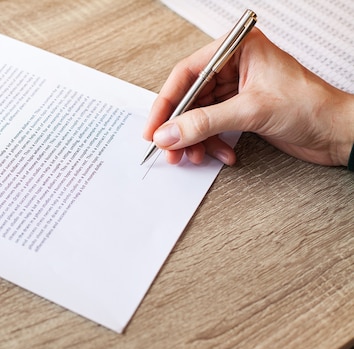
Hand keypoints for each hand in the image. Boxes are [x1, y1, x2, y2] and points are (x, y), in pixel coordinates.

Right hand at [143, 28, 353, 166]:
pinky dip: (213, 143)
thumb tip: (169, 133)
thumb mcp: (250, 112)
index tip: (154, 127)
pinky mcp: (241, 110)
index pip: (188, 73)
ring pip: (199, 115)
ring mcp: (237, 89)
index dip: (167, 102)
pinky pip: (213, 126)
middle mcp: (235, 66)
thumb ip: (205, 123)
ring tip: (195, 156)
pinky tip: (222, 154)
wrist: (338, 132)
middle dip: (180, 127)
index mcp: (237, 50)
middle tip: (170, 149)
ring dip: (195, 139)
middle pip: (190, 97)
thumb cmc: (311, 106)